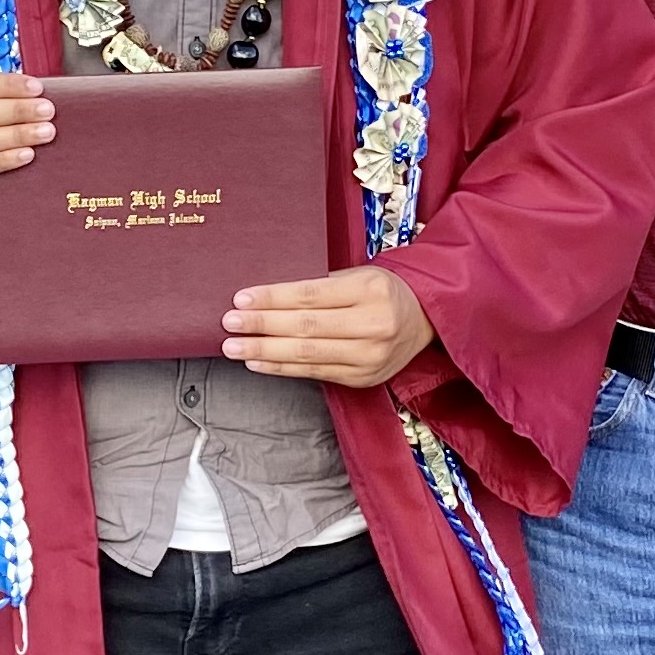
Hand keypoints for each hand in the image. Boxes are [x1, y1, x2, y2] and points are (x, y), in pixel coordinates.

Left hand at [223, 266, 433, 387]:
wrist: (424, 320)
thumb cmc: (383, 292)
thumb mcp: (358, 276)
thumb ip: (320, 286)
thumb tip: (267, 297)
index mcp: (370, 290)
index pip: (311, 294)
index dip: (273, 298)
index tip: (242, 298)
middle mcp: (373, 324)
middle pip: (306, 327)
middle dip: (262, 326)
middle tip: (230, 323)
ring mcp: (369, 356)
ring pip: (307, 354)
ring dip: (265, 352)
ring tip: (235, 347)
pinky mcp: (363, 378)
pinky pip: (315, 373)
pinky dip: (283, 368)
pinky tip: (259, 363)